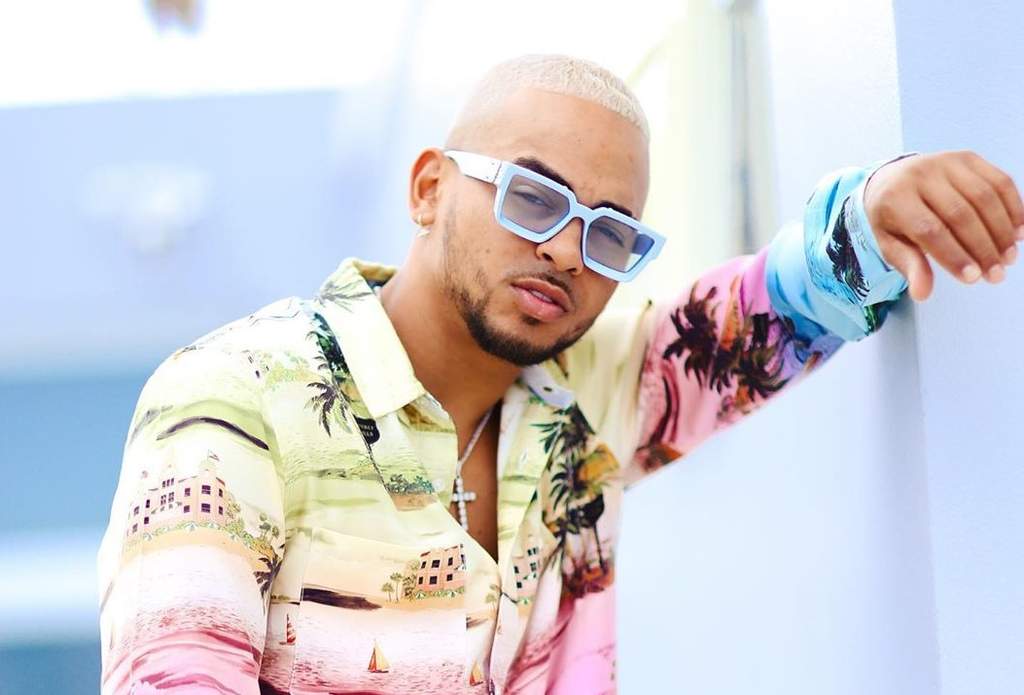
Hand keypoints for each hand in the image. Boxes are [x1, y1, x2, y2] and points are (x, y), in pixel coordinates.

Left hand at [863, 150, 1023, 300]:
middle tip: (996, 275)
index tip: (973, 278)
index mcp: (895, 197)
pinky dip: (1014, 207)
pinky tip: (1019, 232)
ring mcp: (946, 161)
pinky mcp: (968, 157)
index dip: (954, 255)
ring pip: (983, 197)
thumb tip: (922, 294)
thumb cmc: (892, 217)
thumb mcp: (890, 243)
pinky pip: (998, 181)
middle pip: (960, 215)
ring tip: (1009, 258)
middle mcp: (920, 174)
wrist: (891, 178)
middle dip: (982, 249)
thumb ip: (909, 265)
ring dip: (1002, 231)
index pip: (929, 230)